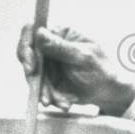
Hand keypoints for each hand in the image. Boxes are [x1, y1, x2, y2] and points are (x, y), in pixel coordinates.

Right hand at [16, 25, 134, 115]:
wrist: (108, 92)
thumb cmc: (102, 70)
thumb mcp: (83, 57)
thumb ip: (60, 47)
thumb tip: (39, 33)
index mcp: (61, 33)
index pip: (33, 30)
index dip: (26, 45)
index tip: (30, 64)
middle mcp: (51, 47)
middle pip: (27, 55)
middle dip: (33, 74)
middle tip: (39, 88)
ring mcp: (48, 64)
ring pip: (33, 75)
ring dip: (44, 91)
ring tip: (60, 101)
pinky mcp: (48, 80)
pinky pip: (40, 88)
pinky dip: (51, 98)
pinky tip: (65, 103)